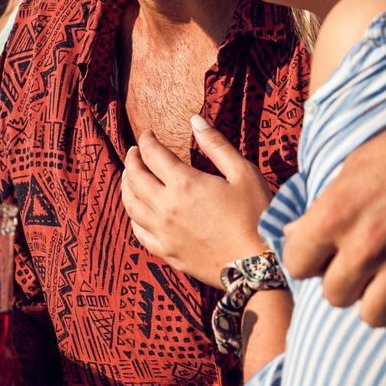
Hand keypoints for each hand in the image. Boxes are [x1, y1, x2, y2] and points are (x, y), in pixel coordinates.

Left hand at [122, 115, 272, 285]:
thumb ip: (216, 145)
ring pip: (131, 205)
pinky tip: (138, 211)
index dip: (146, 140)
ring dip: (126, 187)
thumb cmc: (257, 215)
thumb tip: (195, 120)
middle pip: (134, 178)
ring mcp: (164, 233)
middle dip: (131, 160)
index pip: (152, 154)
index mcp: (184, 184)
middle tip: (134, 152)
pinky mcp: (167, 253)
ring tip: (129, 177)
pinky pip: (139, 232)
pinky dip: (133, 217)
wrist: (259, 266)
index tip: (147, 134)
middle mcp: (166, 208)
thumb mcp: (243, 173)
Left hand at [282, 93, 385, 331]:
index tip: (329, 252)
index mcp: (335, 213)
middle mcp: (366, 243)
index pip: (296, 265)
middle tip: (368, 265)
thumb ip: (322, 206)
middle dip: (348, 283)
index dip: (311, 259)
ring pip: (375, 316)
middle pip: (335, 296)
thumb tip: (291, 233)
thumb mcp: (354, 166)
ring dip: (383, 301)